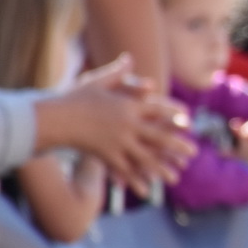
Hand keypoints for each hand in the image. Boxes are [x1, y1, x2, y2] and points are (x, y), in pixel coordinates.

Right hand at [56, 54, 195, 196]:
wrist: (52, 118)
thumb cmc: (73, 98)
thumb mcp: (97, 81)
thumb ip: (117, 73)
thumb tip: (129, 58)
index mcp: (128, 106)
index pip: (158, 110)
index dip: (175, 116)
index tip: (189, 122)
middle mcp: (127, 125)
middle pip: (159, 137)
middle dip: (177, 147)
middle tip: (194, 153)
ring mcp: (117, 142)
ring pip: (145, 158)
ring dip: (162, 168)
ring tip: (176, 178)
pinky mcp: (106, 155)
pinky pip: (125, 170)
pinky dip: (136, 180)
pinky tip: (146, 190)